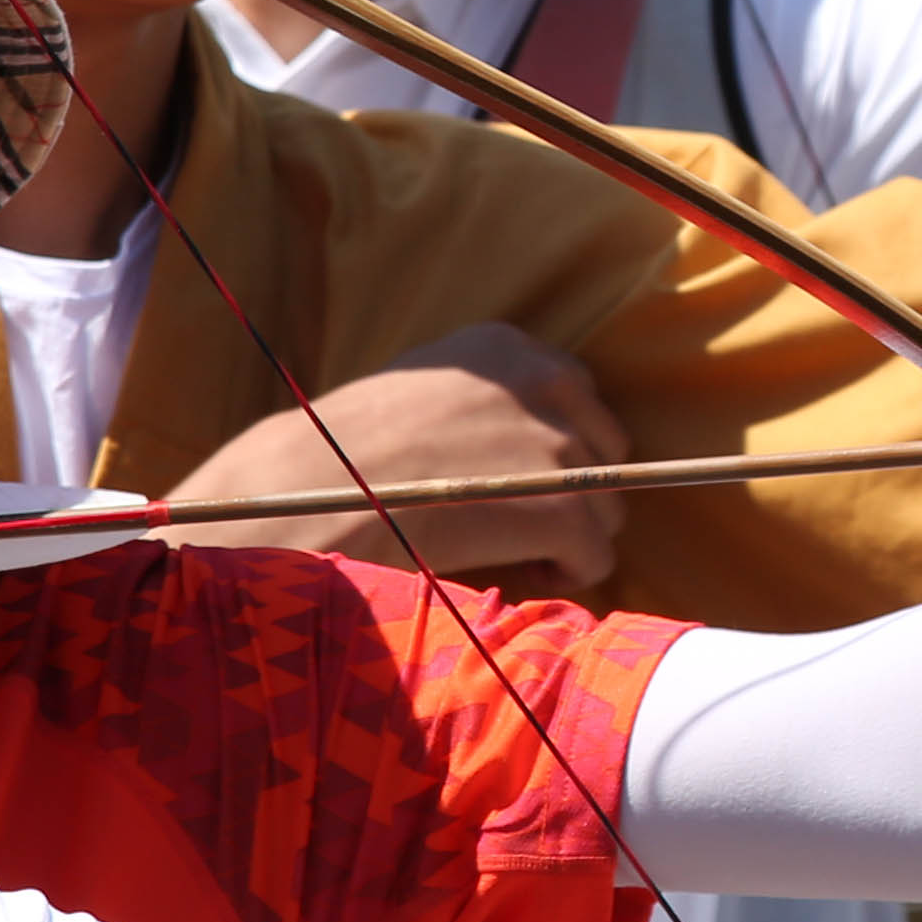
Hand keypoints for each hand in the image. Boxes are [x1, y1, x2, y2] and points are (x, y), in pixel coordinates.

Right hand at [168, 324, 629, 592]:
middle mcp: (544, 383)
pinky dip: (566, 573)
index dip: (553, 443)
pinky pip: (596, 555)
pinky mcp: (565, 509)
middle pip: (602, 449)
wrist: (316, 496)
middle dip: (569, 489)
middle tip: (515, 520)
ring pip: (605, 505)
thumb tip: (515, 441)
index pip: (575, 393)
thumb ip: (477, 401)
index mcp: (505, 348)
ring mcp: (559, 445)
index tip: (515, 477)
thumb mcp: (415, 390)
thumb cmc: (344, 454)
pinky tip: (519, 572)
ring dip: (566, 535)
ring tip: (506, 550)